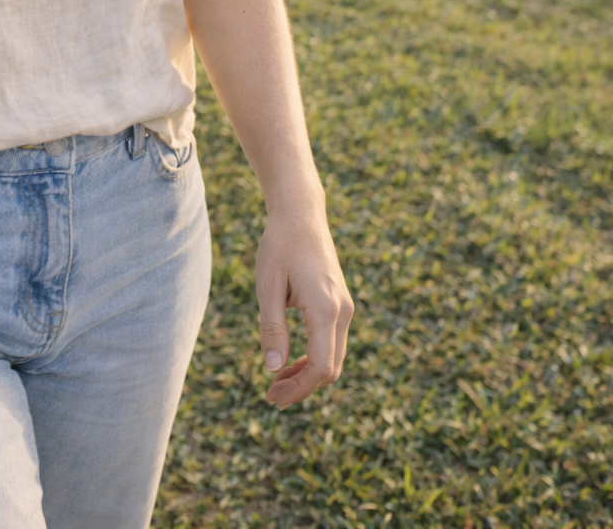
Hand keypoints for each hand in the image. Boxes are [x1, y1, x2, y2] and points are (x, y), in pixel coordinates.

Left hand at [256, 214, 353, 408]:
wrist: (301, 215)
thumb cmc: (280, 245)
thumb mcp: (268, 286)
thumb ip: (272, 328)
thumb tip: (274, 369)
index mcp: (325, 309)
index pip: (320, 367)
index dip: (299, 389)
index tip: (274, 398)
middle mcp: (342, 311)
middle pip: (330, 368)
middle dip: (302, 387)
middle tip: (271, 396)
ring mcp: (345, 307)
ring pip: (333, 357)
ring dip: (308, 374)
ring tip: (277, 381)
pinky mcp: (340, 303)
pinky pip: (332, 341)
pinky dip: (314, 357)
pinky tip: (290, 359)